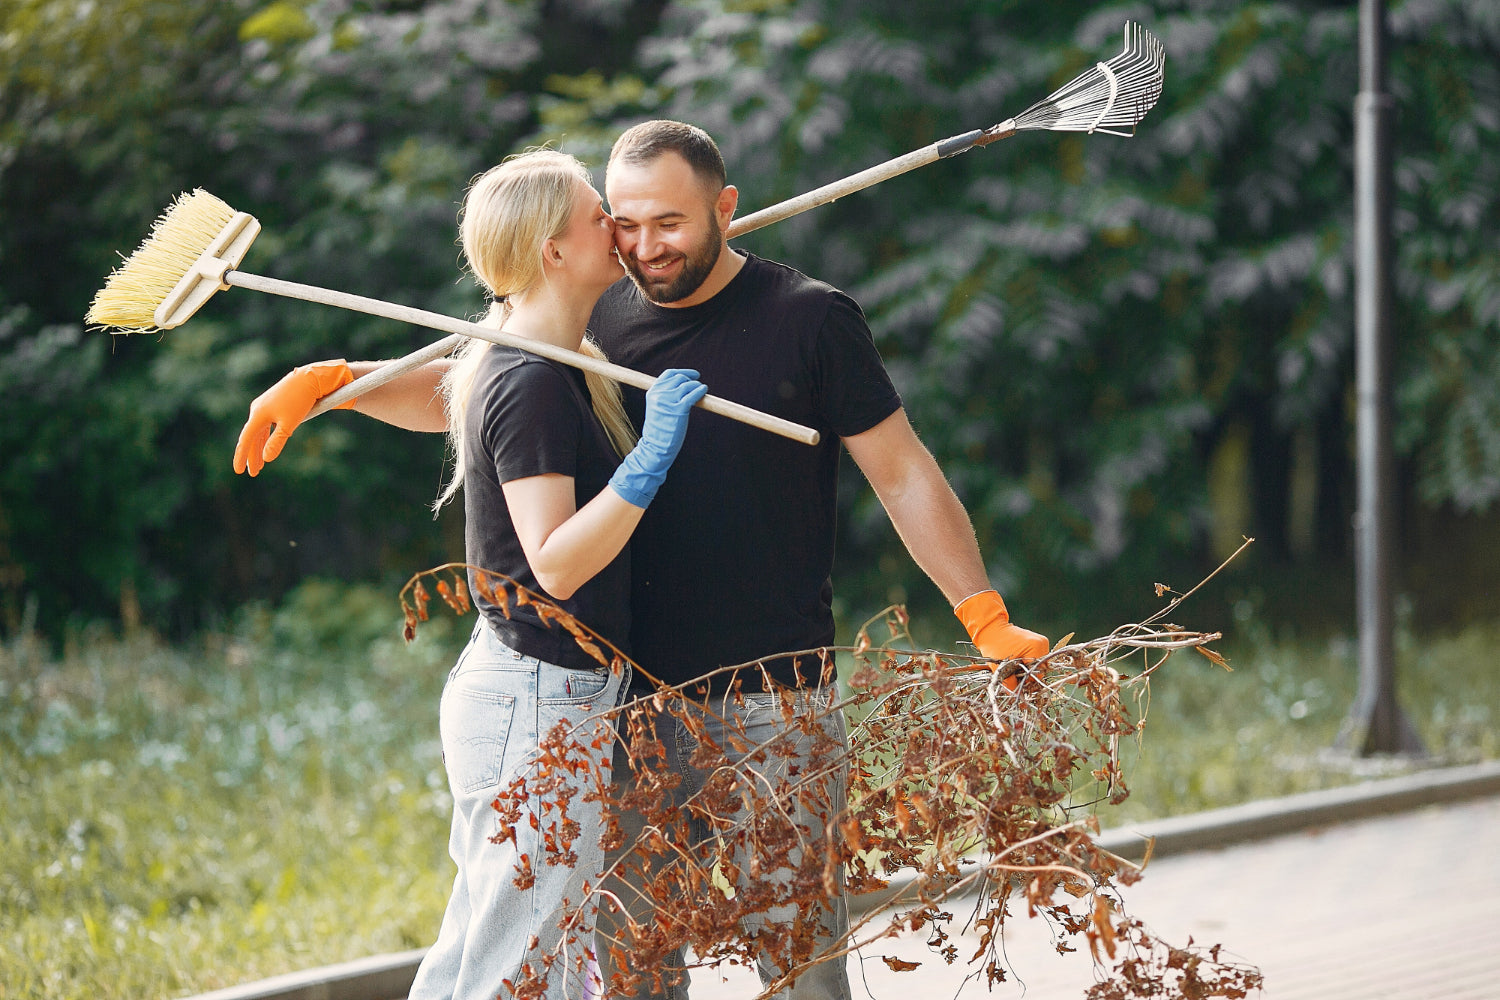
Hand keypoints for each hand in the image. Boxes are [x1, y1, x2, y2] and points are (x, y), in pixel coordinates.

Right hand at [233, 360, 355, 476]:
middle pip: (251, 437)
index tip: (239, 471)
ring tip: (259, 465)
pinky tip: (266, 446)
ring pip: (258, 432)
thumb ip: (276, 442)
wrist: (309, 379)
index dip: (241, 456)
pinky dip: (265, 438)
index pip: (246, 439)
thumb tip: (266, 459)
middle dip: (251, 455)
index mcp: (258, 415)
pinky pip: (265, 425)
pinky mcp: (272, 405)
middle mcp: (257, 410)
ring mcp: (264, 407)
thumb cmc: (299, 401)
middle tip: (252, 473)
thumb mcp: (289, 425)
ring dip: (259, 448)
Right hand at [608, 368, 706, 506]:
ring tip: (702, 390)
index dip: (684, 372)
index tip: (694, 375)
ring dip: (697, 386)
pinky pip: (693, 394)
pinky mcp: (679, 409)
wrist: (655, 447)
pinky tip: (704, 390)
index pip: (669, 374)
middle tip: (698, 386)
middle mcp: (659, 394)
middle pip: (679, 378)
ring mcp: (668, 401)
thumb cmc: (660, 430)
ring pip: (687, 385)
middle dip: (691, 381)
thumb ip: (665, 396)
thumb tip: (684, 386)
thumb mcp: (658, 408)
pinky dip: (700, 390)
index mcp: (652, 392)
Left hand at [954, 589, 1048, 690]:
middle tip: (1013, 677)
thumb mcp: (1001, 668)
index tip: (1016, 684)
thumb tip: (1016, 698)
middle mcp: (1043, 643)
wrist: (989, 628)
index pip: (1038, 674)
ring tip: (1013, 668)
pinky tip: (1015, 662)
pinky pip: (1034, 658)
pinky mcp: (1036, 642)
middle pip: (1039, 669)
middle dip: (1026, 676)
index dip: (1027, 682)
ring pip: (1037, 665)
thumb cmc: (994, 646)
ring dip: (1026, 670)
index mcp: (1037, 647)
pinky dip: (1026, 663)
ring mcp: (1041, 641)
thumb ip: (1011, 684)